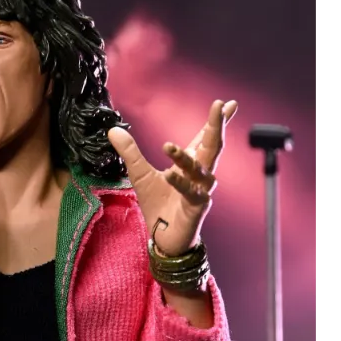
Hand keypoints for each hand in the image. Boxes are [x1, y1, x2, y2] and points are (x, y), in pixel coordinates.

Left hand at [108, 99, 237, 256]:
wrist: (162, 238)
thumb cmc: (158, 205)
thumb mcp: (139, 174)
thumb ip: (130, 152)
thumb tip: (113, 130)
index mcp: (189, 164)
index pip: (204, 138)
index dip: (215, 121)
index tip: (228, 103)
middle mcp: (199, 175)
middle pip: (212, 147)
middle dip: (216, 127)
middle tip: (220, 106)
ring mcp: (200, 191)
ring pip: (201, 169)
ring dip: (186, 158)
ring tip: (169, 147)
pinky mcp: (196, 208)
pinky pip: (191, 193)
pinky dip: (181, 183)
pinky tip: (170, 174)